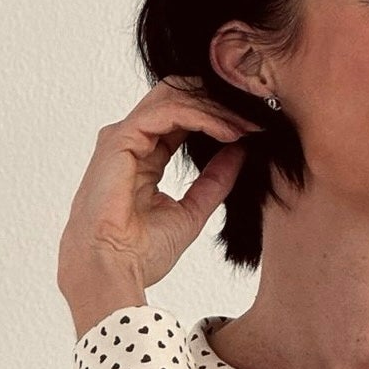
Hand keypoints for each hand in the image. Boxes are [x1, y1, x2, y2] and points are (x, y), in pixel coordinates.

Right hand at [57, 76, 266, 309]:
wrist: (112, 270)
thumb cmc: (138, 252)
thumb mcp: (191, 212)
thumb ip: (214, 181)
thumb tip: (240, 151)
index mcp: (144, 156)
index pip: (184, 118)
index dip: (219, 117)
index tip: (255, 129)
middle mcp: (131, 140)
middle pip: (178, 98)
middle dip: (218, 104)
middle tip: (256, 117)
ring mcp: (123, 137)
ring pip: (174, 99)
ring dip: (215, 108)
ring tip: (246, 125)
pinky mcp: (120, 139)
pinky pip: (167, 112)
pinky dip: (201, 116)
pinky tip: (227, 132)